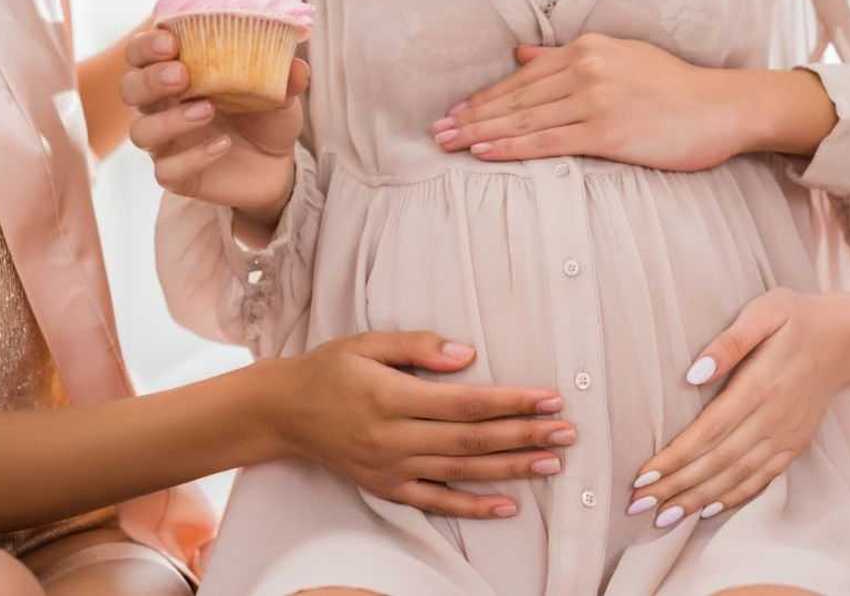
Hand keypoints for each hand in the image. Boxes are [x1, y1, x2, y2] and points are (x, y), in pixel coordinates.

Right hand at [122, 29, 306, 235]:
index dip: (146, 46)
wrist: (277, 165)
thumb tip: (297, 66)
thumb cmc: (265, 117)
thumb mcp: (281, 94)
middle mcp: (162, 107)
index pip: (141, 54)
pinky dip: (193, 157)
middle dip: (150, 79)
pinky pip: (167, 170)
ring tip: (208, 110)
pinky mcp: (176, 176)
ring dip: (169, 119)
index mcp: (176, 75)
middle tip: (182, 75)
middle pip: (130, 89)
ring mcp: (166, 143)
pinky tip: (222, 145)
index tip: (170, 41)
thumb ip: (285, 78)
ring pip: (141, 131)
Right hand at [268, 331, 575, 518]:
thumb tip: (468, 354)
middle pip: (472, 441)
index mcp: (392, 397)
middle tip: (567, 431)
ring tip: (552, 463)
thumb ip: (418, 346)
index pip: (466, 404)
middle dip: (524, 436)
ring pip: (461, 472)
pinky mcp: (387, 488)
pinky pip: (436, 502)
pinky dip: (473, 506)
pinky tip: (507, 505)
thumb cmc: (329, 370)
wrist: (282, 412)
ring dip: (511, 469)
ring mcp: (391, 468)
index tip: (549, 398)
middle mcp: (394, 438)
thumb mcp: (367, 344)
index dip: (512, 402)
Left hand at [428, 34, 834, 168]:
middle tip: (438, 131)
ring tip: (450, 143)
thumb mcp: (622, 58)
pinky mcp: (606, 131)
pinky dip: (512, 147)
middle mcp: (586, 69)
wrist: (722, 108)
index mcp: (587, 49)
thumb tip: (522, 57)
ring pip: (525, 119)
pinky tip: (485, 153)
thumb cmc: (675, 89)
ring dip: (482, 132)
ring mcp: (595, 99)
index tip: (456, 111)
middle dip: (472, 115)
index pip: (523, 78)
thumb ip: (570, 58)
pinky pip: (548, 141)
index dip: (485, 97)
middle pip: (516, 98)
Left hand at [624, 288, 847, 527]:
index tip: (644, 477)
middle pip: (716, 462)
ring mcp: (785, 435)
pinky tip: (708, 510)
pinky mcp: (795, 444)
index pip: (708, 431)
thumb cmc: (796, 318)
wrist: (848, 339)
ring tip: (664, 518)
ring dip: (698, 500)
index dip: (675, 458)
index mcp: (758, 386)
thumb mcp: (763, 313)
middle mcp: (771, 418)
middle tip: (638, 505)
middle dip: (676, 487)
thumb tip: (693, 374)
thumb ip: (728, 342)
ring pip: (737, 476)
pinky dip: (734, 498)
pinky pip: (762, 478)